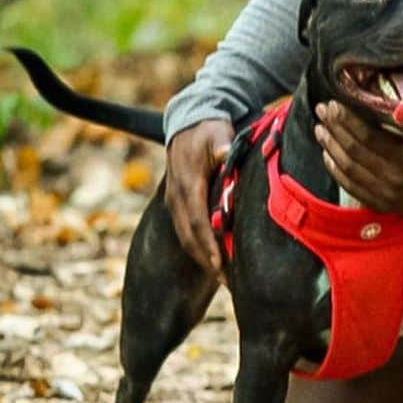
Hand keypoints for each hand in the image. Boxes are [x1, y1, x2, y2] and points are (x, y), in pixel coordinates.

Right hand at [166, 119, 233, 275]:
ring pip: (185, 237)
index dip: (208, 244)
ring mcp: (174, 201)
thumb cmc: (208, 129)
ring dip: (203, 258)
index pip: (197, 220)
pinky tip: (215, 260)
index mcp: (188, 182)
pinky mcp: (176, 203)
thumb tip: (225, 152)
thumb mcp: (216, 132)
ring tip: (224, 278)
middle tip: (228, 282)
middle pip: (189, 237)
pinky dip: (199, 247)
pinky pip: (185, 231)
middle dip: (207, 261)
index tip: (220, 263)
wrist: (187, 121)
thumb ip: (222, 145)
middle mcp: (177, 196)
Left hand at [313, 101, 402, 214]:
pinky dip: (336, 170)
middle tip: (323, 111)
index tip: (334, 105)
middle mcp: (394, 179)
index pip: (368, 137)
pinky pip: (351, 187)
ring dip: (330, 147)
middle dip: (334, 129)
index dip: (347, 120)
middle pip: (354, 152)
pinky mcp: (381, 204)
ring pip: (348, 169)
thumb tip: (383, 98)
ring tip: (321, 129)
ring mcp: (386, 195)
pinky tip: (328, 155)